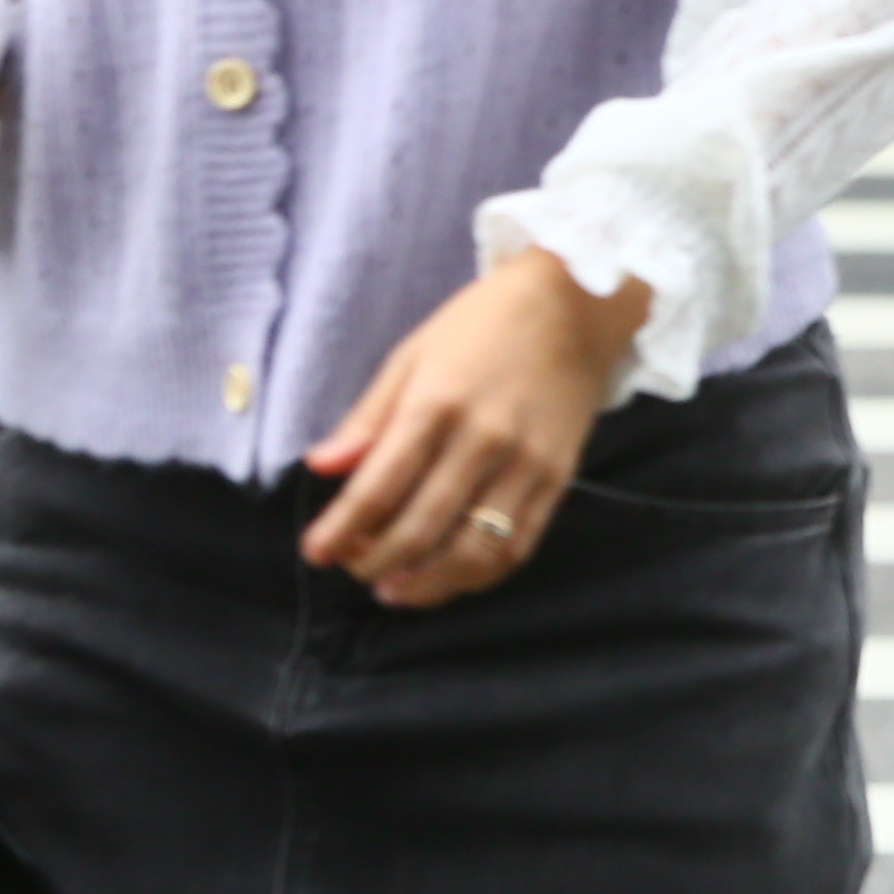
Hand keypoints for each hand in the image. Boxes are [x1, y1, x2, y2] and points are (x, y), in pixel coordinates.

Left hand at [299, 250, 652, 607]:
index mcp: (438, 403)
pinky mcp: (559, 478)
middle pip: (420, 528)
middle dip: (375, 561)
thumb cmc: (483, 324)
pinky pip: (518, 547)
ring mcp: (527, 463)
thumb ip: (369, 417)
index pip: (378, 487)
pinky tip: (451, 575)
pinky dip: (479, 575)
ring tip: (396, 589)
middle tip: (355, 567)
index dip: (341, 529)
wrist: (576, 304)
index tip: (316, 552)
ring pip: (471, 551)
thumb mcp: (412, 355)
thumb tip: (321, 466)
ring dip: (426, 584)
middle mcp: (484, 439)